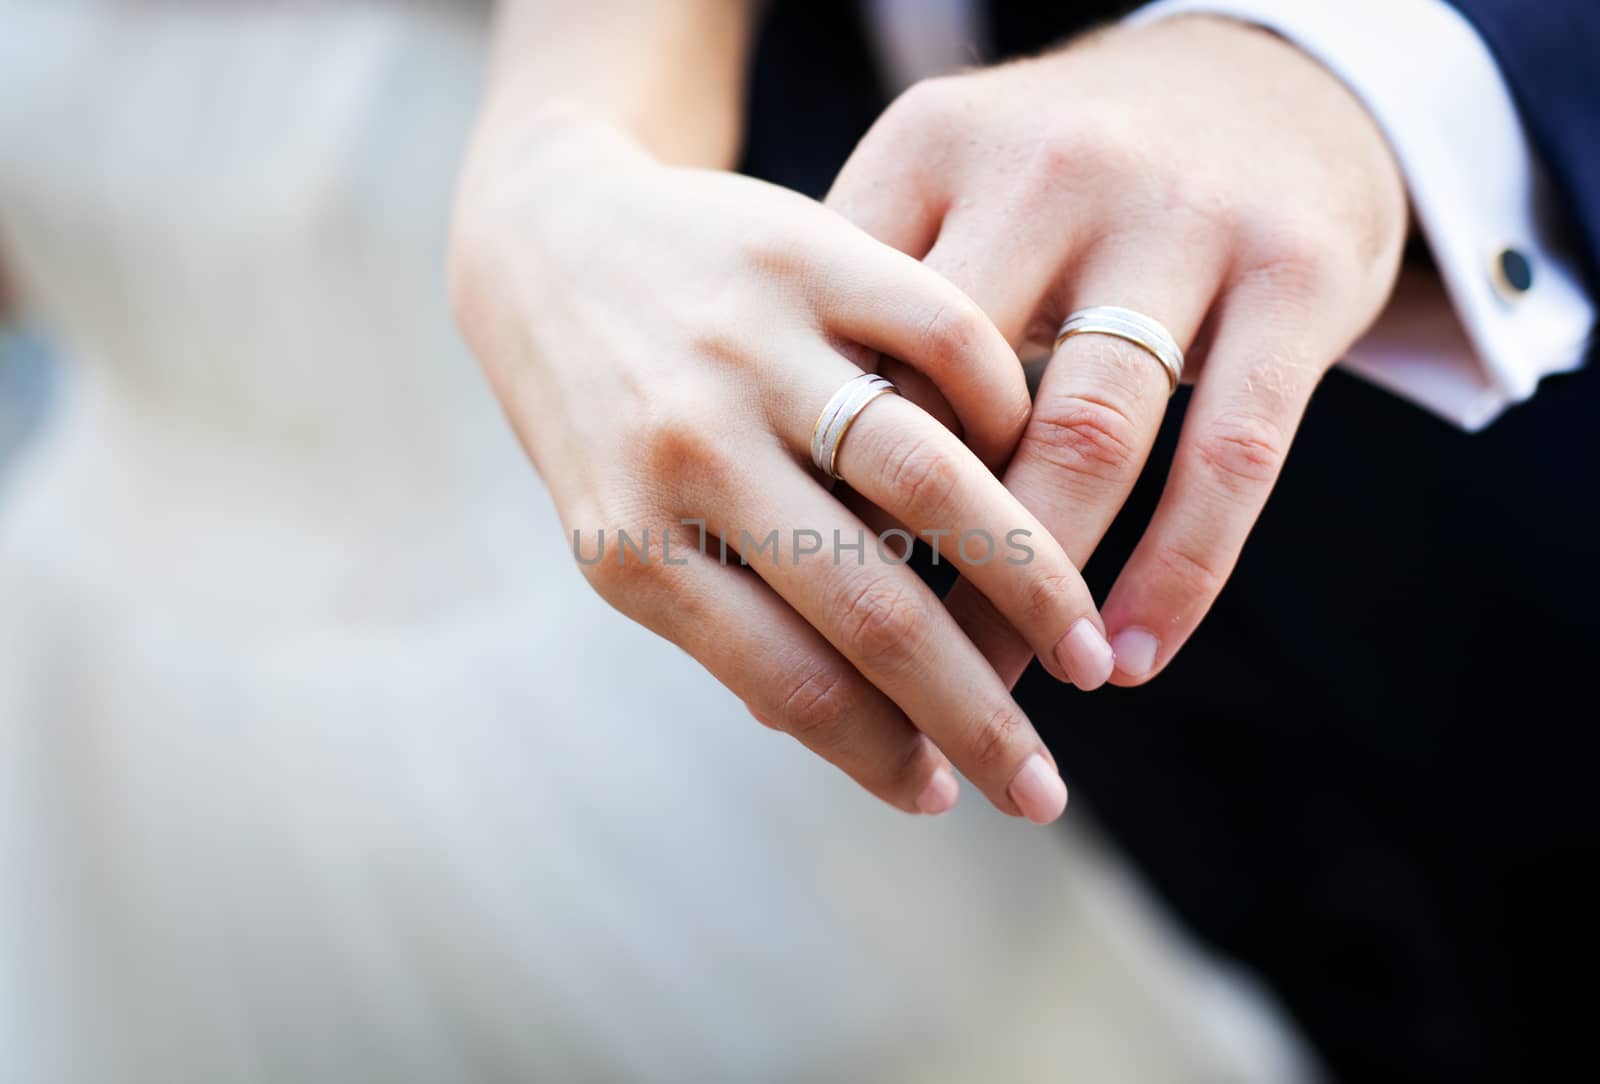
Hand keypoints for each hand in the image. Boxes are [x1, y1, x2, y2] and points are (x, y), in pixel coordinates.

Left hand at [449, 107, 1115, 820]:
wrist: (551, 240)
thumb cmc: (603, 416)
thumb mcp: (624, 529)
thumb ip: (728, 617)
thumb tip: (873, 739)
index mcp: (631, 543)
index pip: (789, 683)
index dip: (882, 756)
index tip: (948, 796)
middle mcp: (690, 447)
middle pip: (873, 610)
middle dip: (978, 715)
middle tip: (1045, 788)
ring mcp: (753, 346)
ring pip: (933, 483)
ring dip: (1032, 587)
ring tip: (1089, 652)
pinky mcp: (809, 251)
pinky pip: (951, 345)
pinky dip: (1012, 419)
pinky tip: (1036, 476)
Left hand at [828, 15, 1407, 686]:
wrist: (1265, 78)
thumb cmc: (1063, 186)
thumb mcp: (947, 201)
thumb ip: (862, 329)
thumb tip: (754, 536)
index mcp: (931, 149)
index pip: (851, 351)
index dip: (817, 494)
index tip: (793, 610)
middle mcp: (1048, 169)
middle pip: (952, 403)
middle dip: (915, 564)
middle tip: (887, 679)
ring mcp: (1180, 214)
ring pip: (1085, 436)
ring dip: (1036, 594)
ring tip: (1006, 696)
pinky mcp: (1296, 269)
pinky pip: (1230, 451)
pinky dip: (1179, 571)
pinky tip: (1134, 656)